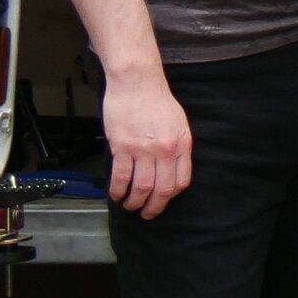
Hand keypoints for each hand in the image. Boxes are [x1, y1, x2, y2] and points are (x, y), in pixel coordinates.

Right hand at [103, 67, 192, 217]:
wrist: (137, 82)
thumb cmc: (157, 101)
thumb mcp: (179, 124)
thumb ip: (177, 147)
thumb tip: (171, 168)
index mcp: (182, 145)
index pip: (181, 181)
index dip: (171, 196)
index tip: (163, 200)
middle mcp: (165, 150)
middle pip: (162, 189)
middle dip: (154, 207)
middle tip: (147, 214)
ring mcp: (143, 150)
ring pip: (141, 187)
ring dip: (134, 202)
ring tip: (130, 206)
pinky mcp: (122, 146)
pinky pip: (121, 176)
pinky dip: (117, 189)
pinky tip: (115, 194)